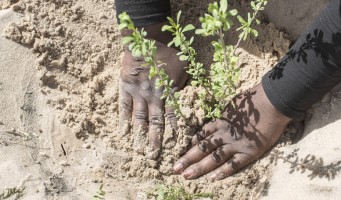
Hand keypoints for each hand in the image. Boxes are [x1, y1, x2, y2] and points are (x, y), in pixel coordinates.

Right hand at [119, 25, 187, 158]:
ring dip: (139, 136)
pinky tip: (123, 133)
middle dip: (155, 142)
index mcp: (169, 93)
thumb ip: (184, 86)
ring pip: (139, 119)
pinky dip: (124, 121)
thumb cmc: (169, 52)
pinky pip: (124, 108)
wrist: (146, 39)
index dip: (174, 133)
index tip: (175, 147)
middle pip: (155, 124)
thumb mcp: (184, 68)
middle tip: (153, 158)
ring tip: (138, 151)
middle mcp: (153, 97)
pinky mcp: (125, 88)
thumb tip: (190, 98)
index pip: (173, 118)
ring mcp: (138, 93)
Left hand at [173, 84, 290, 180]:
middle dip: (187, 158)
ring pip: (214, 157)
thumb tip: (223, 116)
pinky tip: (213, 179)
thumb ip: (227, 113)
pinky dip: (223, 172)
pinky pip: (234, 164)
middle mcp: (225, 133)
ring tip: (186, 175)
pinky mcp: (249, 151)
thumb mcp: (235, 103)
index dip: (190, 144)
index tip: (180, 152)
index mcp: (221, 121)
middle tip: (174, 168)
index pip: (201, 135)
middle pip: (202, 147)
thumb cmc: (256, 98)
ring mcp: (236, 143)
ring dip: (199, 167)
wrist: (273, 102)